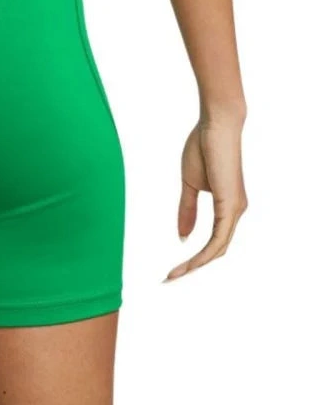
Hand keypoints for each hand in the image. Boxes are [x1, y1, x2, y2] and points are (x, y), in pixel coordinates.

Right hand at [166, 116, 246, 280]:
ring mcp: (235, 209)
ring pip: (218, 249)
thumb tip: (183, 236)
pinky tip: (189, 262)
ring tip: (174, 275)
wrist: (216, 125)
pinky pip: (218, 239)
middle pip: (217, 251)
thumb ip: (187, 210)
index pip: (213, 242)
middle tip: (169, 279)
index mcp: (228, 207)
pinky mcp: (231, 205)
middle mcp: (235, 212)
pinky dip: (204, 254)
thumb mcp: (190, 185)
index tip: (172, 269)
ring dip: (196, 265)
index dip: (194, 259)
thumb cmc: (204, 147)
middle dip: (193, 268)